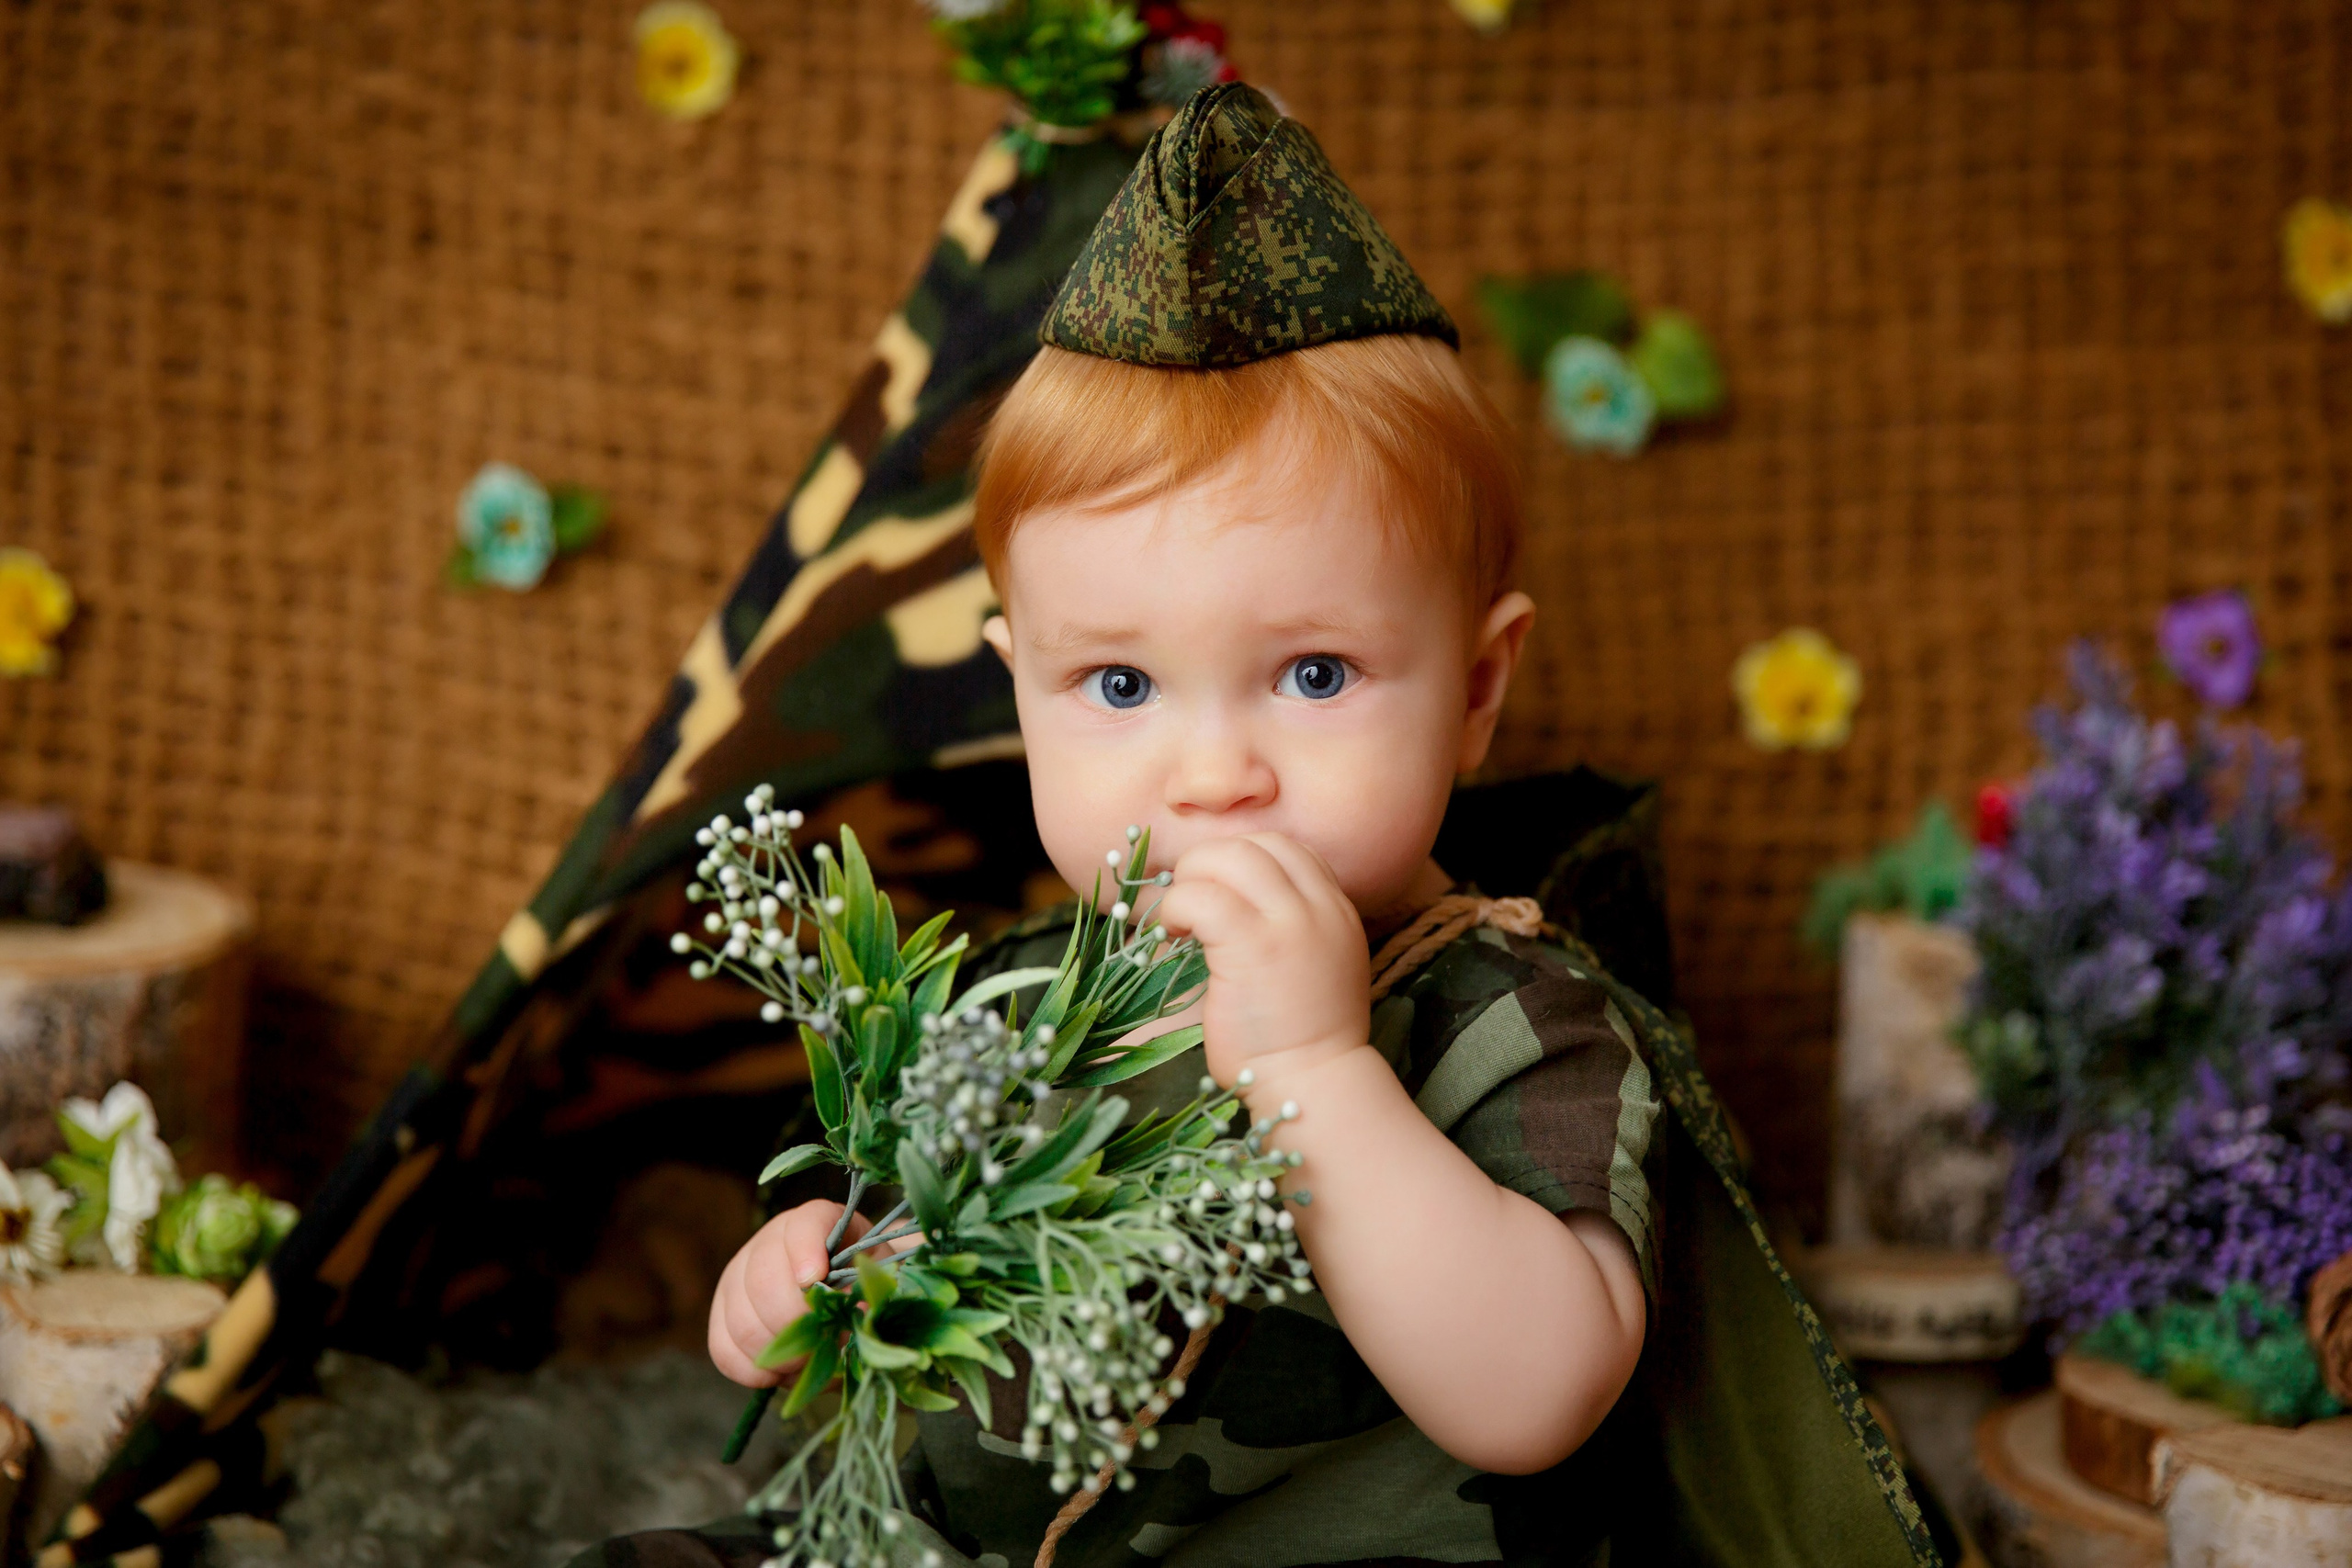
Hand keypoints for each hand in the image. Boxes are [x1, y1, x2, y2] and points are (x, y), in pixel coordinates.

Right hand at [708, 1199, 869, 1387]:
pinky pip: (723, 1348)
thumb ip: (872, 1296)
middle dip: (793, 1323)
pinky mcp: (723, 1313)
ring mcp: (739, 1276)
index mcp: (816, 1222)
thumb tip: (859, 1319)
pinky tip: (778, 1372)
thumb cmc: (863, 1287)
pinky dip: (751, 1369)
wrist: (841, 1299)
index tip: (814, 1279)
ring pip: (741, 1320)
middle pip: (763, 1280)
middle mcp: (769, 1241)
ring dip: (775, 1353)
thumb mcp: (878, 1285)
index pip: (804, 1225)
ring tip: (806, 1362)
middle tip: (820, 1345)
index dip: (805, 1250)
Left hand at [1152, 833, 1370, 1086]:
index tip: (1216, 891)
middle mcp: (1319, 907)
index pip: (1287, 849)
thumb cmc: (1302, 1038)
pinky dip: (1177, 907)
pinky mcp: (1252, 946)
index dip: (1241, 859)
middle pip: (1255, 843)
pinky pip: (1201, 898)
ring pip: (1227, 857)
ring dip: (1191, 880)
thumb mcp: (1318, 965)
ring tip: (1181, 919)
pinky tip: (1174, 934)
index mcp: (1336, 909)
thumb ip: (1290, 926)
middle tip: (1189, 903)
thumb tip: (1224, 896)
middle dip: (1209, 863)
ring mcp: (1289, 923)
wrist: (1314, 1084)